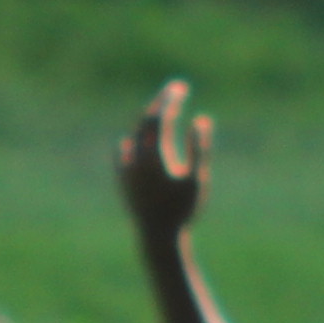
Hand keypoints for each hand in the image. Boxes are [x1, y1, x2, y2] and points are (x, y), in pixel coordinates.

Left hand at [114, 80, 212, 239]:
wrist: (157, 236)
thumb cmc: (182, 210)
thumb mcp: (197, 179)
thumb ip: (199, 148)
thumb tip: (201, 120)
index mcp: (155, 154)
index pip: (160, 117)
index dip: (170, 99)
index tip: (181, 86)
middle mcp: (136, 157)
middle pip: (146, 120)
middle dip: (161, 103)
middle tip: (175, 90)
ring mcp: (127, 167)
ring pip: (135, 134)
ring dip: (149, 119)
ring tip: (162, 109)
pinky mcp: (123, 178)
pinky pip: (125, 151)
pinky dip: (135, 139)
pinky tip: (136, 140)